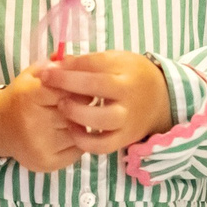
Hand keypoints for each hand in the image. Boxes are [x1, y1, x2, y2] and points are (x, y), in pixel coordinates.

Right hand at [0, 65, 82, 173]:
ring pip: (79, 132)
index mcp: (29, 95)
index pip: (67, 88)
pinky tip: (69, 134)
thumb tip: (78, 62)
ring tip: (74, 118)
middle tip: (82, 102)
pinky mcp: (46, 163)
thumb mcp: (32, 74)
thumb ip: (56, 66)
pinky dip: (79, 142)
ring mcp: (39, 146)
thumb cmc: (21, 97)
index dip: (78, 87)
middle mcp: (32, 122)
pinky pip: (77, 152)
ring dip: (83, 125)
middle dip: (83, 106)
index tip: (81, 86)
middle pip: (75, 111)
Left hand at [39, 52, 174, 155]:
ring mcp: (127, 119)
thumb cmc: (131, 75)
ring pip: (101, 120)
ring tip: (62, 106)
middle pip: (98, 88)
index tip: (46, 69)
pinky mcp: (124, 139)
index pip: (93, 65)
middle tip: (48, 84)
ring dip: (76, 113)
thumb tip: (55, 63)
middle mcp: (129, 95)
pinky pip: (102, 146)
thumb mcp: (114, 60)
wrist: (161, 100)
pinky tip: (72, 129)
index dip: (67, 67)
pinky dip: (84, 140)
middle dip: (68, 84)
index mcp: (126, 71)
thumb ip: (86, 62)